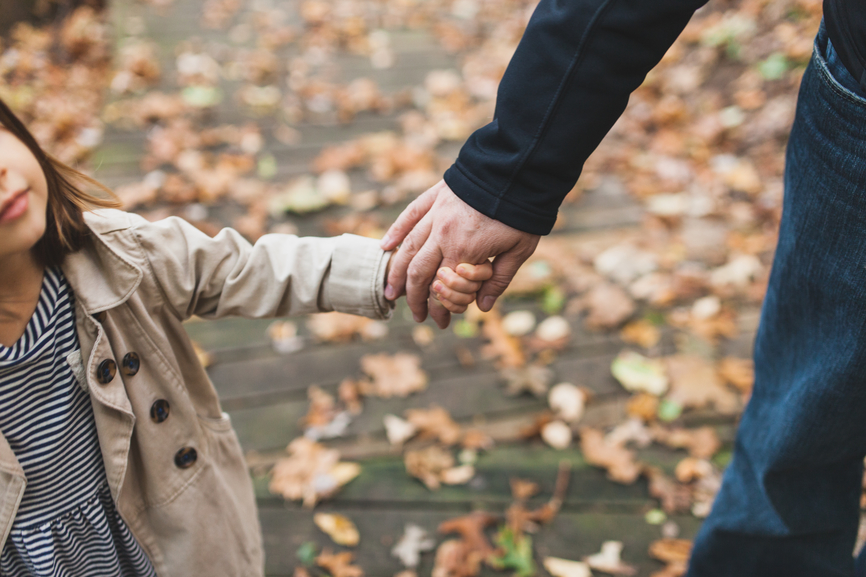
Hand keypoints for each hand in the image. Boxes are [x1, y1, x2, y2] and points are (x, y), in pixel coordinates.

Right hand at [380, 180, 539, 328]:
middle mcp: (443, 235)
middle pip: (418, 273)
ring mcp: (435, 214)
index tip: (442, 321)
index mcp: (464, 251)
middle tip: (416, 315)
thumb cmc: (522, 211)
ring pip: (408, 248)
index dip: (440, 309)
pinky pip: (409, 216)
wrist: (518, 167)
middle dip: (414, 298)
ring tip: (391, 292)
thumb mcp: (520, 250)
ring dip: (397, 273)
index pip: (443, 289)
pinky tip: (385, 247)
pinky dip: (395, 232)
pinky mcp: (435, 196)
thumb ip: (499, 280)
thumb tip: (482, 307)